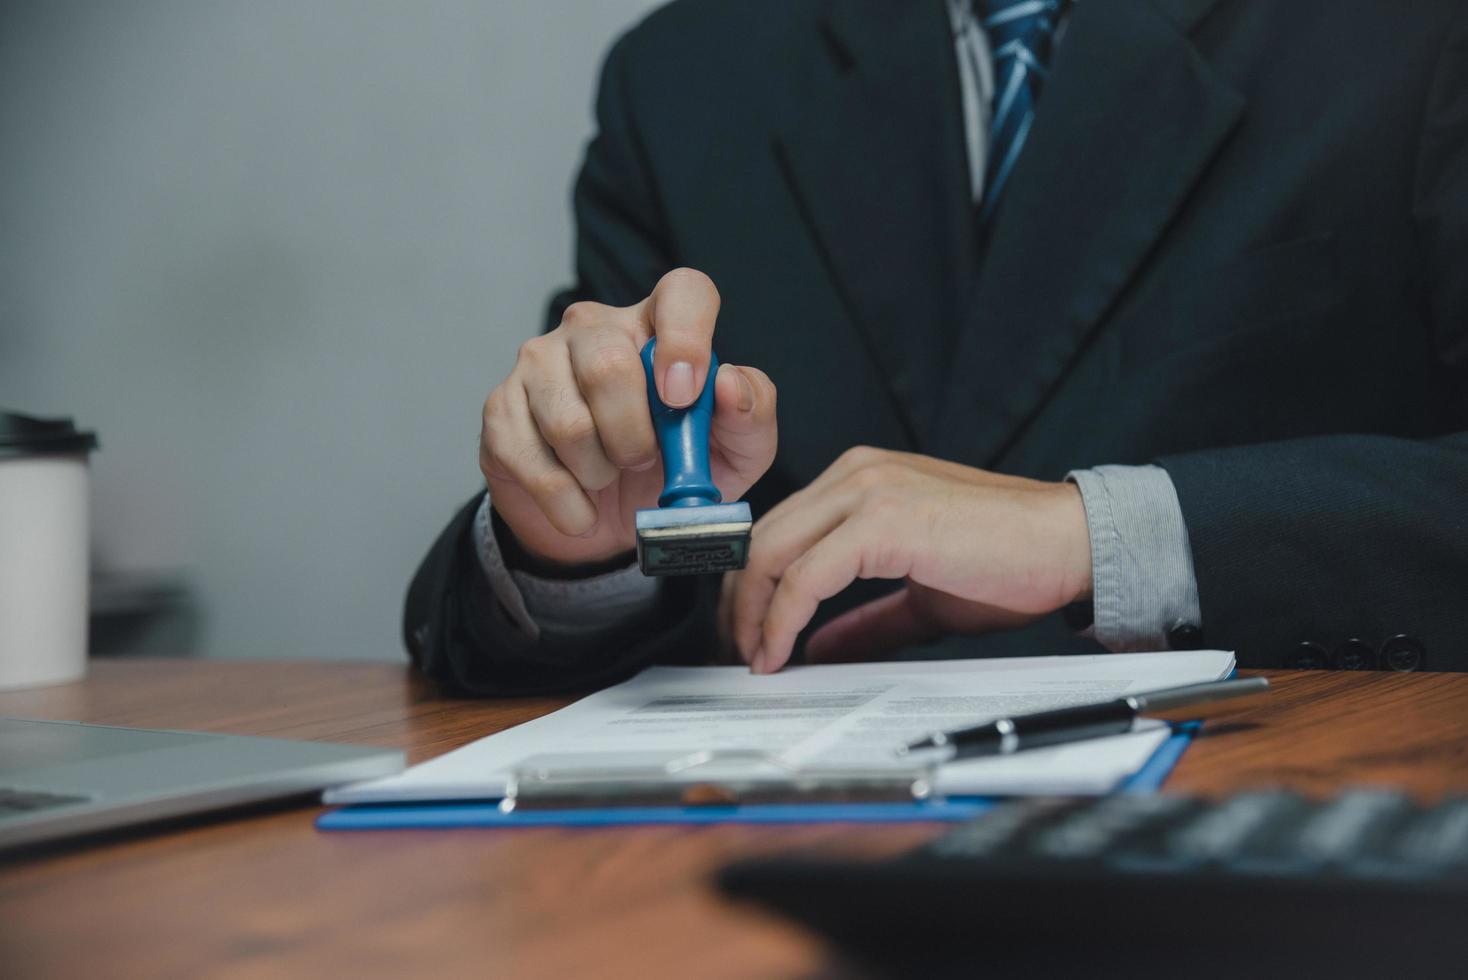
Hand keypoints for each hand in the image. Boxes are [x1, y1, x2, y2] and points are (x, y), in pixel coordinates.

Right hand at [481, 269, 777, 567]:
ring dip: (599, 473)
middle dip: (634, 437)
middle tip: (642, 461)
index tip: (683, 396)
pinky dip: (566, 503)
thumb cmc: (674, 468)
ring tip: (607, 479)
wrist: (605, 520)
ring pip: (568, 421)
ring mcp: (539, 361)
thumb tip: (730, 384)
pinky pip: (531, 460)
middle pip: (609, 365)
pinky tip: (579, 506)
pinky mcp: (501, 406)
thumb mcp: (733, 452)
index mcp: (658, 325)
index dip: (686, 337)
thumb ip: (750, 414)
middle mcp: (594, 328)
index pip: (682, 291)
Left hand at [720, 447, 1091, 672]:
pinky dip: (783, 618)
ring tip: (755, 662)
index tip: (748, 636)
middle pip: (762, 539)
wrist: (1069, 546)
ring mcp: (868, 491)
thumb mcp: (919, 596)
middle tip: (737, 655)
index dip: (752, 587)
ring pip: (773, 553)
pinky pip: (807, 576)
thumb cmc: (1008, 564)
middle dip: (740, 604)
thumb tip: (816, 650)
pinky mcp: (883, 521)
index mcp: (860, 480)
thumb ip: (865, 619)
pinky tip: (781, 653)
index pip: (778, 530)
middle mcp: (856, 475)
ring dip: (753, 615)